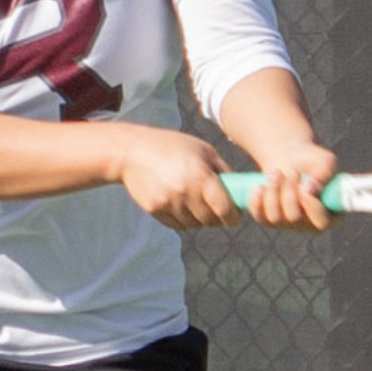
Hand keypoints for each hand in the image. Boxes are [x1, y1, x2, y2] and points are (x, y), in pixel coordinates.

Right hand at [112, 125, 242, 231]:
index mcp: (201, 176)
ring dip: (198, 216)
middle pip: (210, 220)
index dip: (233, 216)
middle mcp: (185, 192)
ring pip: (194, 224)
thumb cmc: (173, 146)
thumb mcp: (203, 150)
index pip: (225, 210)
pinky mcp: (155, 210)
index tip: (234, 214)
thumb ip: (223, 171)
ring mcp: (168, 203)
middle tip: (215, 205)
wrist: (132, 151)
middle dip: (216, 216)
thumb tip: (239, 191)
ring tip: (192, 197)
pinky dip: (182, 217)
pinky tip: (177, 200)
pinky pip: (178, 223)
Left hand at [240, 142, 339, 233]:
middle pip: (295, 218)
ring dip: (274, 192)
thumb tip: (309, 189)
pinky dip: (257, 201)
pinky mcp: (270, 219)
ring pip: (276, 217)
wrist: (290, 158)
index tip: (303, 186)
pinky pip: (260, 217)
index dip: (311, 206)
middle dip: (289, 192)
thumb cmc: (312, 161)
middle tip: (291, 172)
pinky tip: (260, 186)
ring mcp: (288, 225)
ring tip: (277, 173)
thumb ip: (325, 174)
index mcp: (330, 216)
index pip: (322, 222)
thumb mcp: (325, 162)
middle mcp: (310, 225)